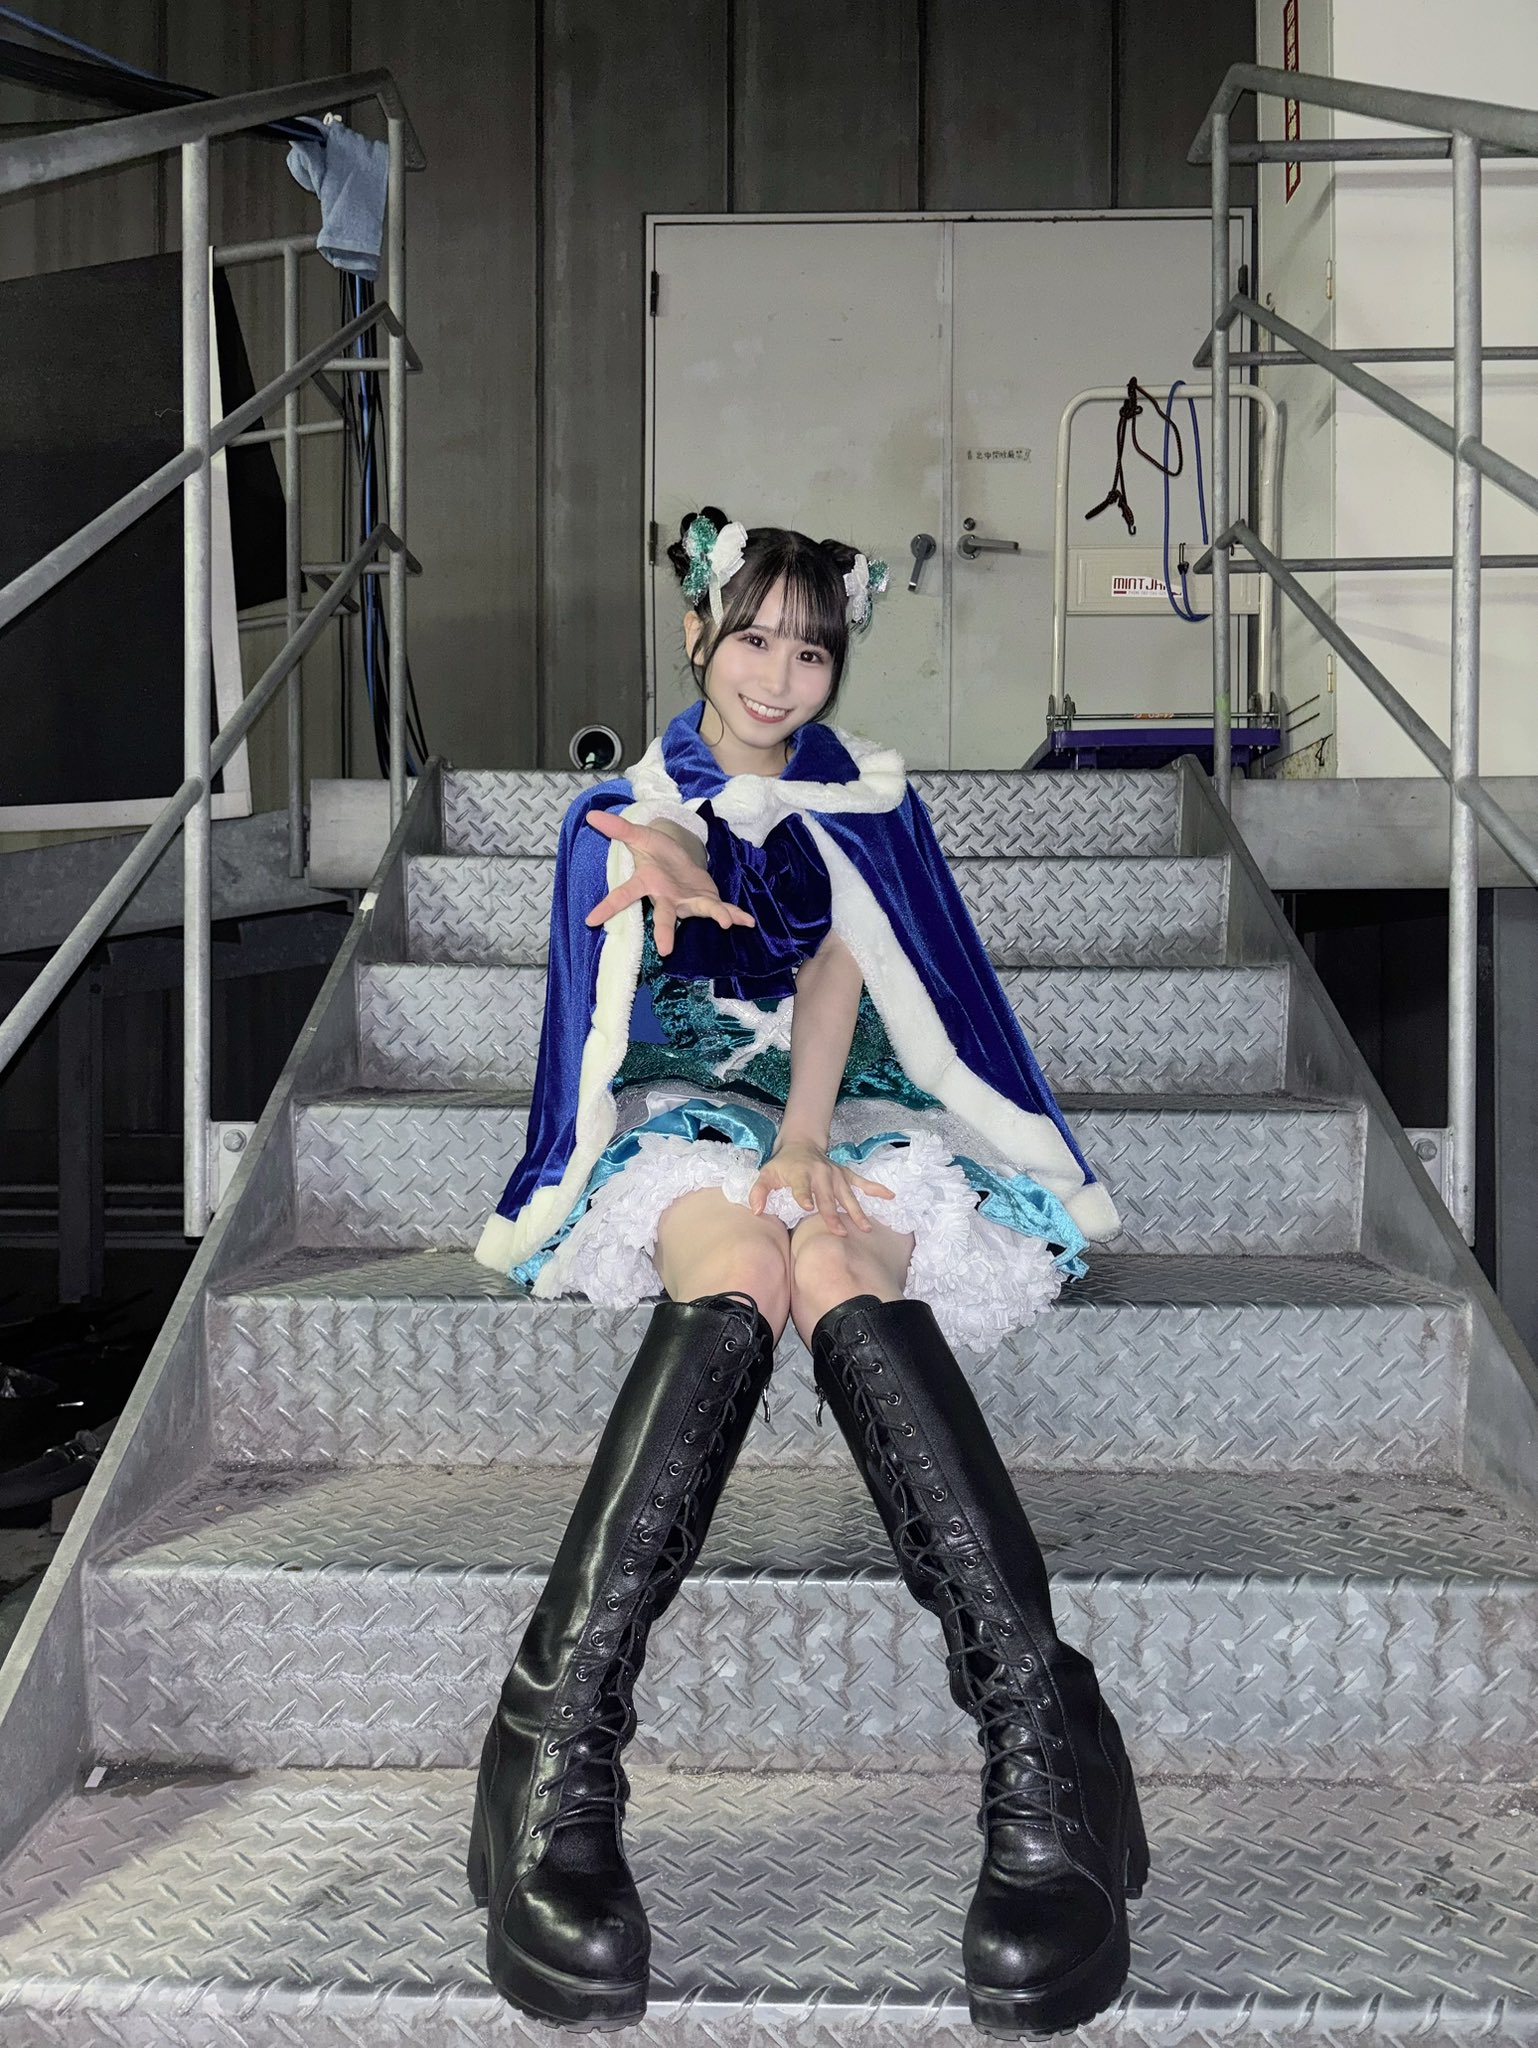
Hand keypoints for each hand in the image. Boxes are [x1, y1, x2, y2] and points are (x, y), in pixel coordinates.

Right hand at [583, 810, 755, 957]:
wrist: (678, 859)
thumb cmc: (656, 851)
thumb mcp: (639, 836)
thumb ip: (619, 829)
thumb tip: (591, 815)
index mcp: (647, 884)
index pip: (624, 896)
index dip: (607, 908)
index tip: (591, 920)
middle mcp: (667, 898)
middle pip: (664, 916)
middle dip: (665, 931)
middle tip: (664, 950)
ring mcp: (688, 902)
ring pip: (700, 911)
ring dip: (714, 916)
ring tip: (725, 924)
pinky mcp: (707, 901)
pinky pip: (722, 909)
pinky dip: (735, 915)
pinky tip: (748, 921)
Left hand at [748, 1138, 894, 1236]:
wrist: (800, 1144)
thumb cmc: (782, 1166)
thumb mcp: (765, 1175)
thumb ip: (759, 1192)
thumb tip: (757, 1211)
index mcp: (799, 1173)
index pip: (801, 1186)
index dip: (803, 1195)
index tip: (807, 1207)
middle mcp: (820, 1173)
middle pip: (827, 1196)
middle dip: (832, 1214)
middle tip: (839, 1232)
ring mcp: (835, 1174)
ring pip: (846, 1194)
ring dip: (855, 1211)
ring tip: (864, 1228)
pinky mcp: (845, 1174)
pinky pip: (862, 1182)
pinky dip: (876, 1188)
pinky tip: (890, 1196)